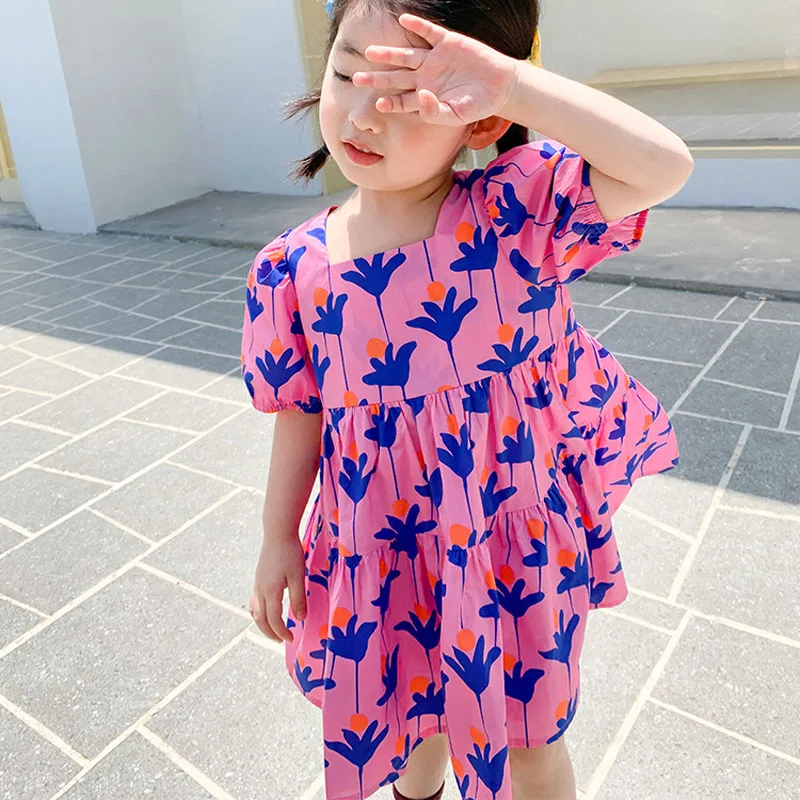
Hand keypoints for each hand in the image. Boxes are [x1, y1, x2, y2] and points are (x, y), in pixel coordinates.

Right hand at [248, 536, 306, 643]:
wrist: (277, 533)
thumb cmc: (291, 553)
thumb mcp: (298, 576)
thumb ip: (298, 598)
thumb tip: (300, 618)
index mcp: (271, 591)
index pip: (274, 620)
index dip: (282, 632)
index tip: (291, 639)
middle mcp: (260, 590)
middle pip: (260, 619)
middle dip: (270, 633)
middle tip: (281, 641)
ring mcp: (257, 584)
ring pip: (255, 611)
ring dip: (262, 624)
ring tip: (272, 630)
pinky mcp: (258, 578)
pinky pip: (255, 601)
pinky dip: (259, 612)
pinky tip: (267, 611)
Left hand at [353, 13, 518, 125]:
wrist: (500, 86)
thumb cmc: (477, 106)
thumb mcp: (456, 115)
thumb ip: (435, 112)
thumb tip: (419, 98)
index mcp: (425, 97)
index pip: (402, 101)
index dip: (390, 103)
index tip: (378, 104)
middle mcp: (426, 77)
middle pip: (396, 77)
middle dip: (377, 78)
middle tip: (357, 79)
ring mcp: (435, 59)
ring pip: (406, 55)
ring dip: (389, 53)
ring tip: (370, 52)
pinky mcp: (448, 43)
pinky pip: (429, 32)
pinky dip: (418, 25)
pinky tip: (404, 19)